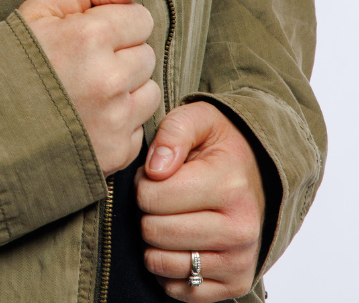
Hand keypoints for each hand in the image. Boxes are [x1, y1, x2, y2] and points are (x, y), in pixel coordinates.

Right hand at [18, 0, 159, 176]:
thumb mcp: (38, 10)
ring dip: (127, 89)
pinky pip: (139, 127)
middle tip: (83, 63)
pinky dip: (119, 122)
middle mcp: (109, 78)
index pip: (140, 18)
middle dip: (122, 55)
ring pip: (149, 91)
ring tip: (87, 91)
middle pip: (146, 54)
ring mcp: (114, 119)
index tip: (90, 34)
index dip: (115, 22)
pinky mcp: (116, 152)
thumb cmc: (9, 62)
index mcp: (90, 36)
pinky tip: (87, 118)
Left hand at [137, 100, 266, 299]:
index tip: (156, 174)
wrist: (261, 175)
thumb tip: (154, 170)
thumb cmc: (221, 146)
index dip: (142, 182)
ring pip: (162, 263)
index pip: (152, 196)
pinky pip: (179, 290)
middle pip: (154, 231)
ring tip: (170, 217)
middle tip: (161, 196)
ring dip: (153, 242)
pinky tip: (178, 244)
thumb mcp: (199, 119)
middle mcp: (240, 229)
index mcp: (229, 186)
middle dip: (146, 211)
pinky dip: (168, 270)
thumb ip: (173, 132)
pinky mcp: (235, 284)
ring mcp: (240, 261)